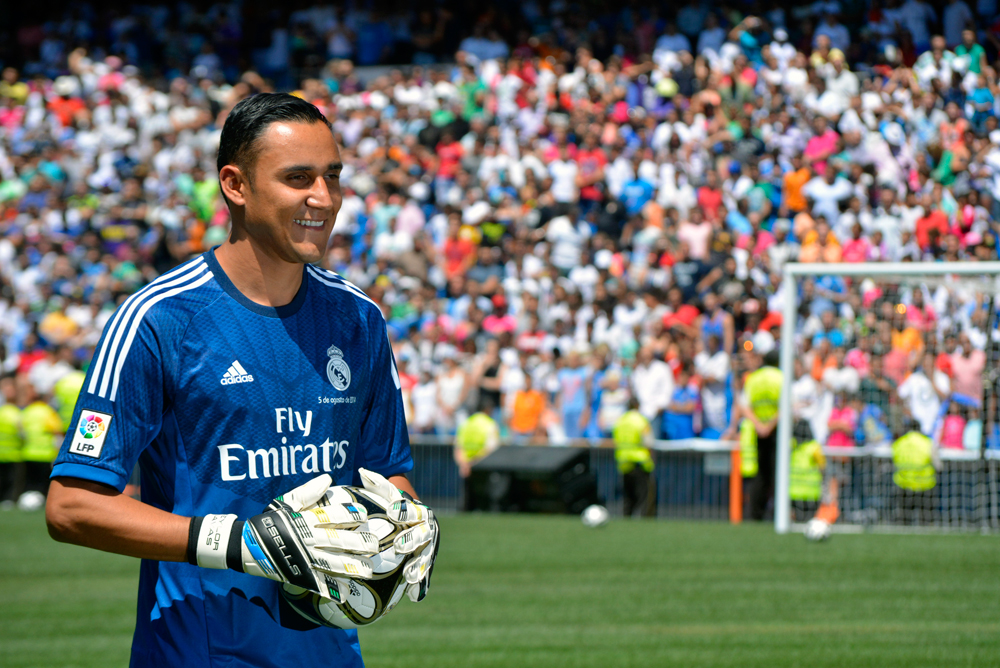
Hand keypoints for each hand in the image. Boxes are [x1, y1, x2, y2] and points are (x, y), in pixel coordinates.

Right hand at [189, 475, 378, 600]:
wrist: (245, 544)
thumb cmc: (270, 520)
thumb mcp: (286, 502)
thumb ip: (307, 491)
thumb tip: (327, 478)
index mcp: (304, 520)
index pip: (330, 515)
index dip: (348, 514)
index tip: (364, 514)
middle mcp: (306, 539)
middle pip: (336, 541)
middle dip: (357, 543)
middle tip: (375, 545)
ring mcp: (302, 558)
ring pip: (330, 563)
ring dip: (350, 567)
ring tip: (368, 571)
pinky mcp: (297, 574)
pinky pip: (316, 583)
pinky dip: (330, 589)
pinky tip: (345, 593)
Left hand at [359, 469, 439, 602]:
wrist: (409, 524)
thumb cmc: (392, 507)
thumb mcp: (384, 494)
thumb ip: (376, 484)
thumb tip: (362, 472)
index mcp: (418, 511)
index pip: (412, 509)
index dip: (403, 510)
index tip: (390, 511)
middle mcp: (427, 528)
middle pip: (423, 533)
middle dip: (412, 539)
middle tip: (399, 546)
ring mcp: (429, 547)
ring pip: (426, 556)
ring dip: (419, 565)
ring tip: (409, 575)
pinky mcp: (426, 563)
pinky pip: (425, 574)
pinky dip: (420, 585)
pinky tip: (412, 595)